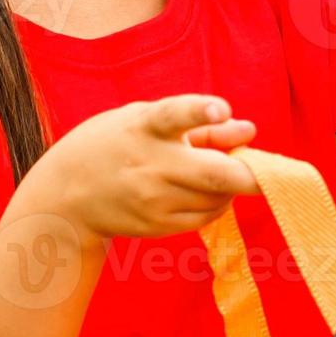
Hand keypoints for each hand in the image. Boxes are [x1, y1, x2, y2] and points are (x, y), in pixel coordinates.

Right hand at [16, 94, 259, 240]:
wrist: (66, 197)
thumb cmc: (116, 145)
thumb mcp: (148, 122)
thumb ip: (201, 127)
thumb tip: (249, 130)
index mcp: (144, 128)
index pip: (173, 116)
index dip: (200, 112)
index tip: (222, 110)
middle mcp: (150, 166)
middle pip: (213, 174)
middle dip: (251, 174)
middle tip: (269, 171)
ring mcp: (153, 201)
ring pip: (218, 197)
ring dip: (232, 185)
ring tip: (219, 171)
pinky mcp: (157, 226)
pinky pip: (206, 215)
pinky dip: (216, 202)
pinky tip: (202, 191)